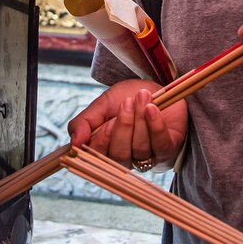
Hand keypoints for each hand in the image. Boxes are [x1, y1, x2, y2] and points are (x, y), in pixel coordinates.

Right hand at [68, 80, 187, 169]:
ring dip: (140, 120)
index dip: (102, 142)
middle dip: (123, 128)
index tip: (107, 122)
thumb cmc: (130, 97)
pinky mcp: (168, 149)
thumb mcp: (103, 104)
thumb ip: (84, 122)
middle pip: (119, 156)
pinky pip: (160, 144)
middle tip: (126, 103)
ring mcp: (149, 156)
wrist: (158, 85)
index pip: (98, 157)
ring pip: (139, 148)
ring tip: (142, 96)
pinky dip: (155, 125)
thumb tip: (74, 143)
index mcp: (107, 148)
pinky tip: (152, 109)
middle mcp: (127, 157)